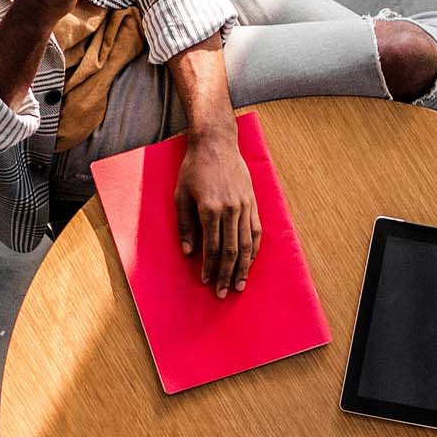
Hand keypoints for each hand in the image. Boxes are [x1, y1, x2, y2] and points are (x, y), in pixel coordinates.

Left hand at [174, 117, 259, 296]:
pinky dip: (254, 250)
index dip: (210, 267)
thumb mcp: (181, 195)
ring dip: (243, 267)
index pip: (212, 247)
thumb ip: (185, 225)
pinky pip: (256, 231)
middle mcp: (230, 209)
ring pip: (246, 244)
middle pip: (231, 251)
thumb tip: (188, 252)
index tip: (207, 281)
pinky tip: (250, 262)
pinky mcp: (252, 202)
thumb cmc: (194, 168)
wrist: (216, 143)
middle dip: (227, 275)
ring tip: (239, 285)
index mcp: (210, 208)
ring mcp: (244, 206)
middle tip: (223, 293)